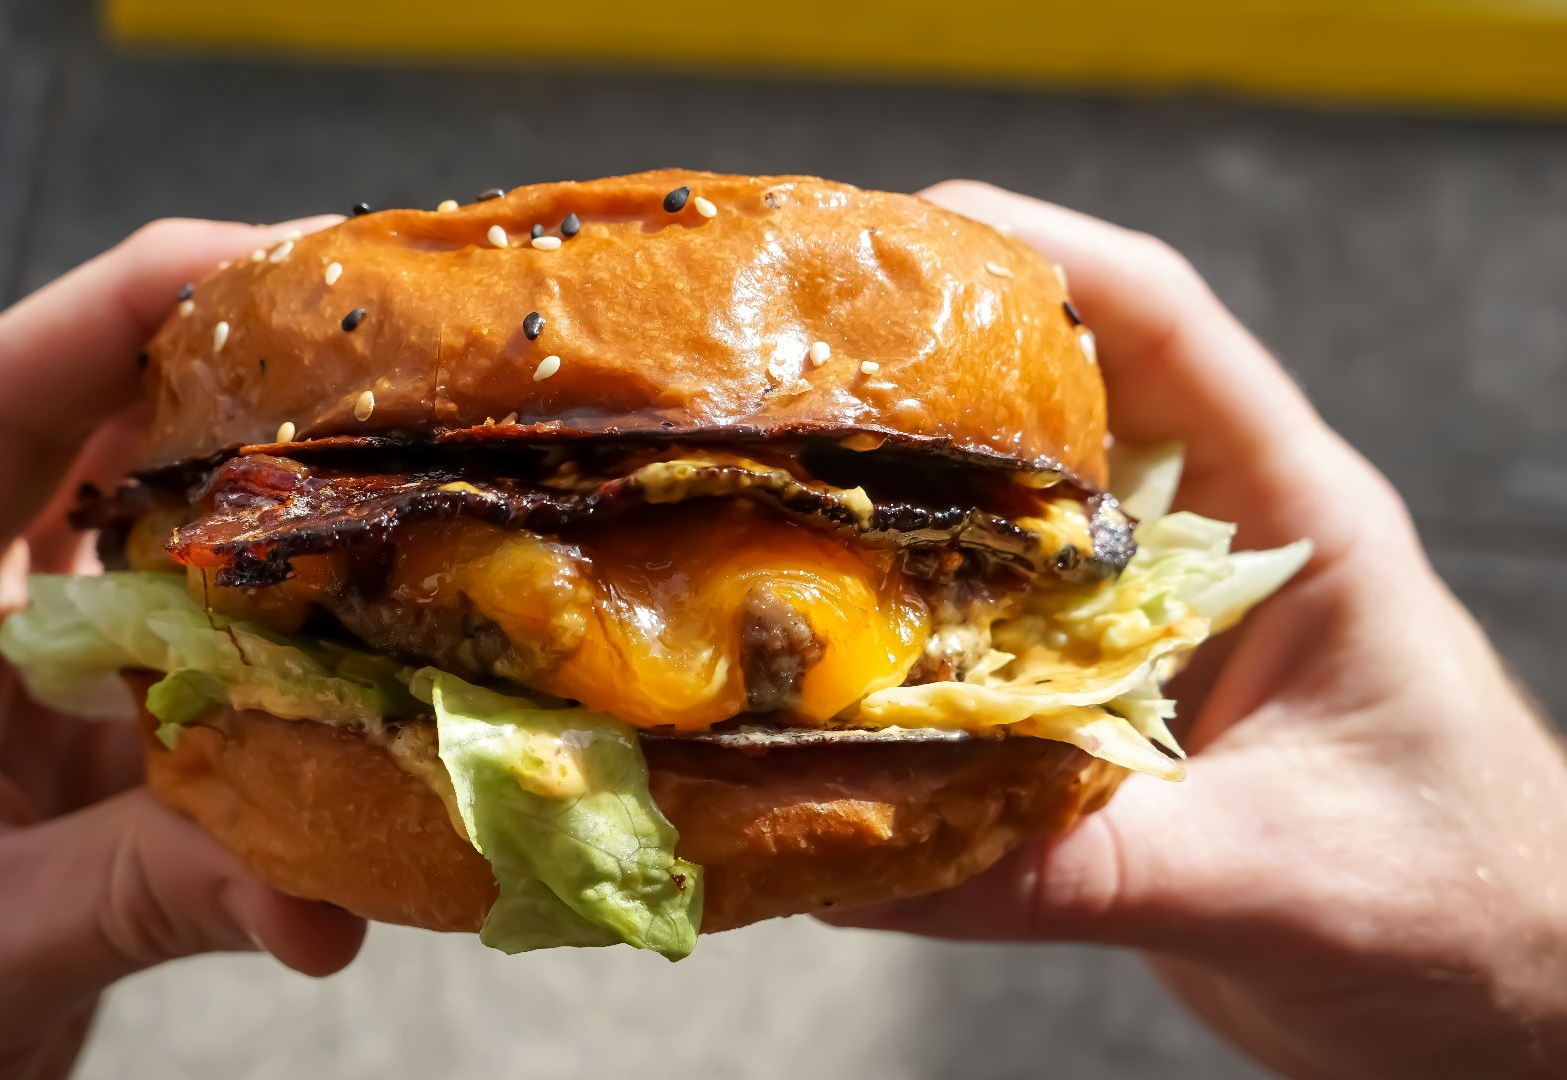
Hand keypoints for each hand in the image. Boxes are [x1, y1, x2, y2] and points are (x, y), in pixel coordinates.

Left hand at [0, 218, 364, 1079]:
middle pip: (97, 444)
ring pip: (170, 556)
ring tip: (413, 484)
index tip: (266, 258)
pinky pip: (212, 689)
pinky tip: (381, 695)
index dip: (122, 311)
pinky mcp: (93, 764)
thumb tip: (332, 890)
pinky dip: (294, 690)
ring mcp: (29, 688)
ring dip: (282, 527)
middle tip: (383, 352)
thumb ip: (142, 892)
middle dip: (234, 383)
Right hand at [825, 183, 1566, 1078]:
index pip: (1165, 330)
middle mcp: (1214, 553)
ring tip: (767, 496)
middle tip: (784, 368)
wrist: (1500, 1004)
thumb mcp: (1276, 878)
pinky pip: (992, 648)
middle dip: (926, 373)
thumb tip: (875, 854)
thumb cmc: (1464, 911)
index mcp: (1295, 521)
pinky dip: (911, 644)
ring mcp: (1158, 631)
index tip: (901, 233)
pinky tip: (822, 662)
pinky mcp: (1116, 712)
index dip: (1037, 257)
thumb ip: (1083, 866)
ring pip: (1011, 527)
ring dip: (904, 511)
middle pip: (1060, 405)